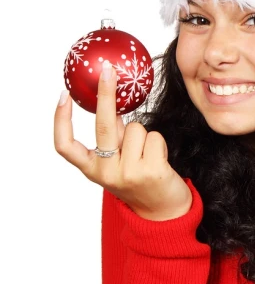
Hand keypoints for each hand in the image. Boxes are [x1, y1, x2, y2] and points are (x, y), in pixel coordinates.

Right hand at [54, 61, 192, 220]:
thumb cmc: (139, 180)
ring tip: (148, 156)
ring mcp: (128, 173)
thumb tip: (111, 102)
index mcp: (92, 170)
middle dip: (107, 94)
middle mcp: (106, 173)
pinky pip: (154, 137)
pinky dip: (159, 143)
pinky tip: (159, 160)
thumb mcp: (117, 163)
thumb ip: (112, 137)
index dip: (61, 121)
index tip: (63, 97)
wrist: (163, 212)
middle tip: (109, 71)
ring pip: (136, 129)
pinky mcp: (150, 171)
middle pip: (104, 126)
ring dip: (145, 136)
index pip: (66, 146)